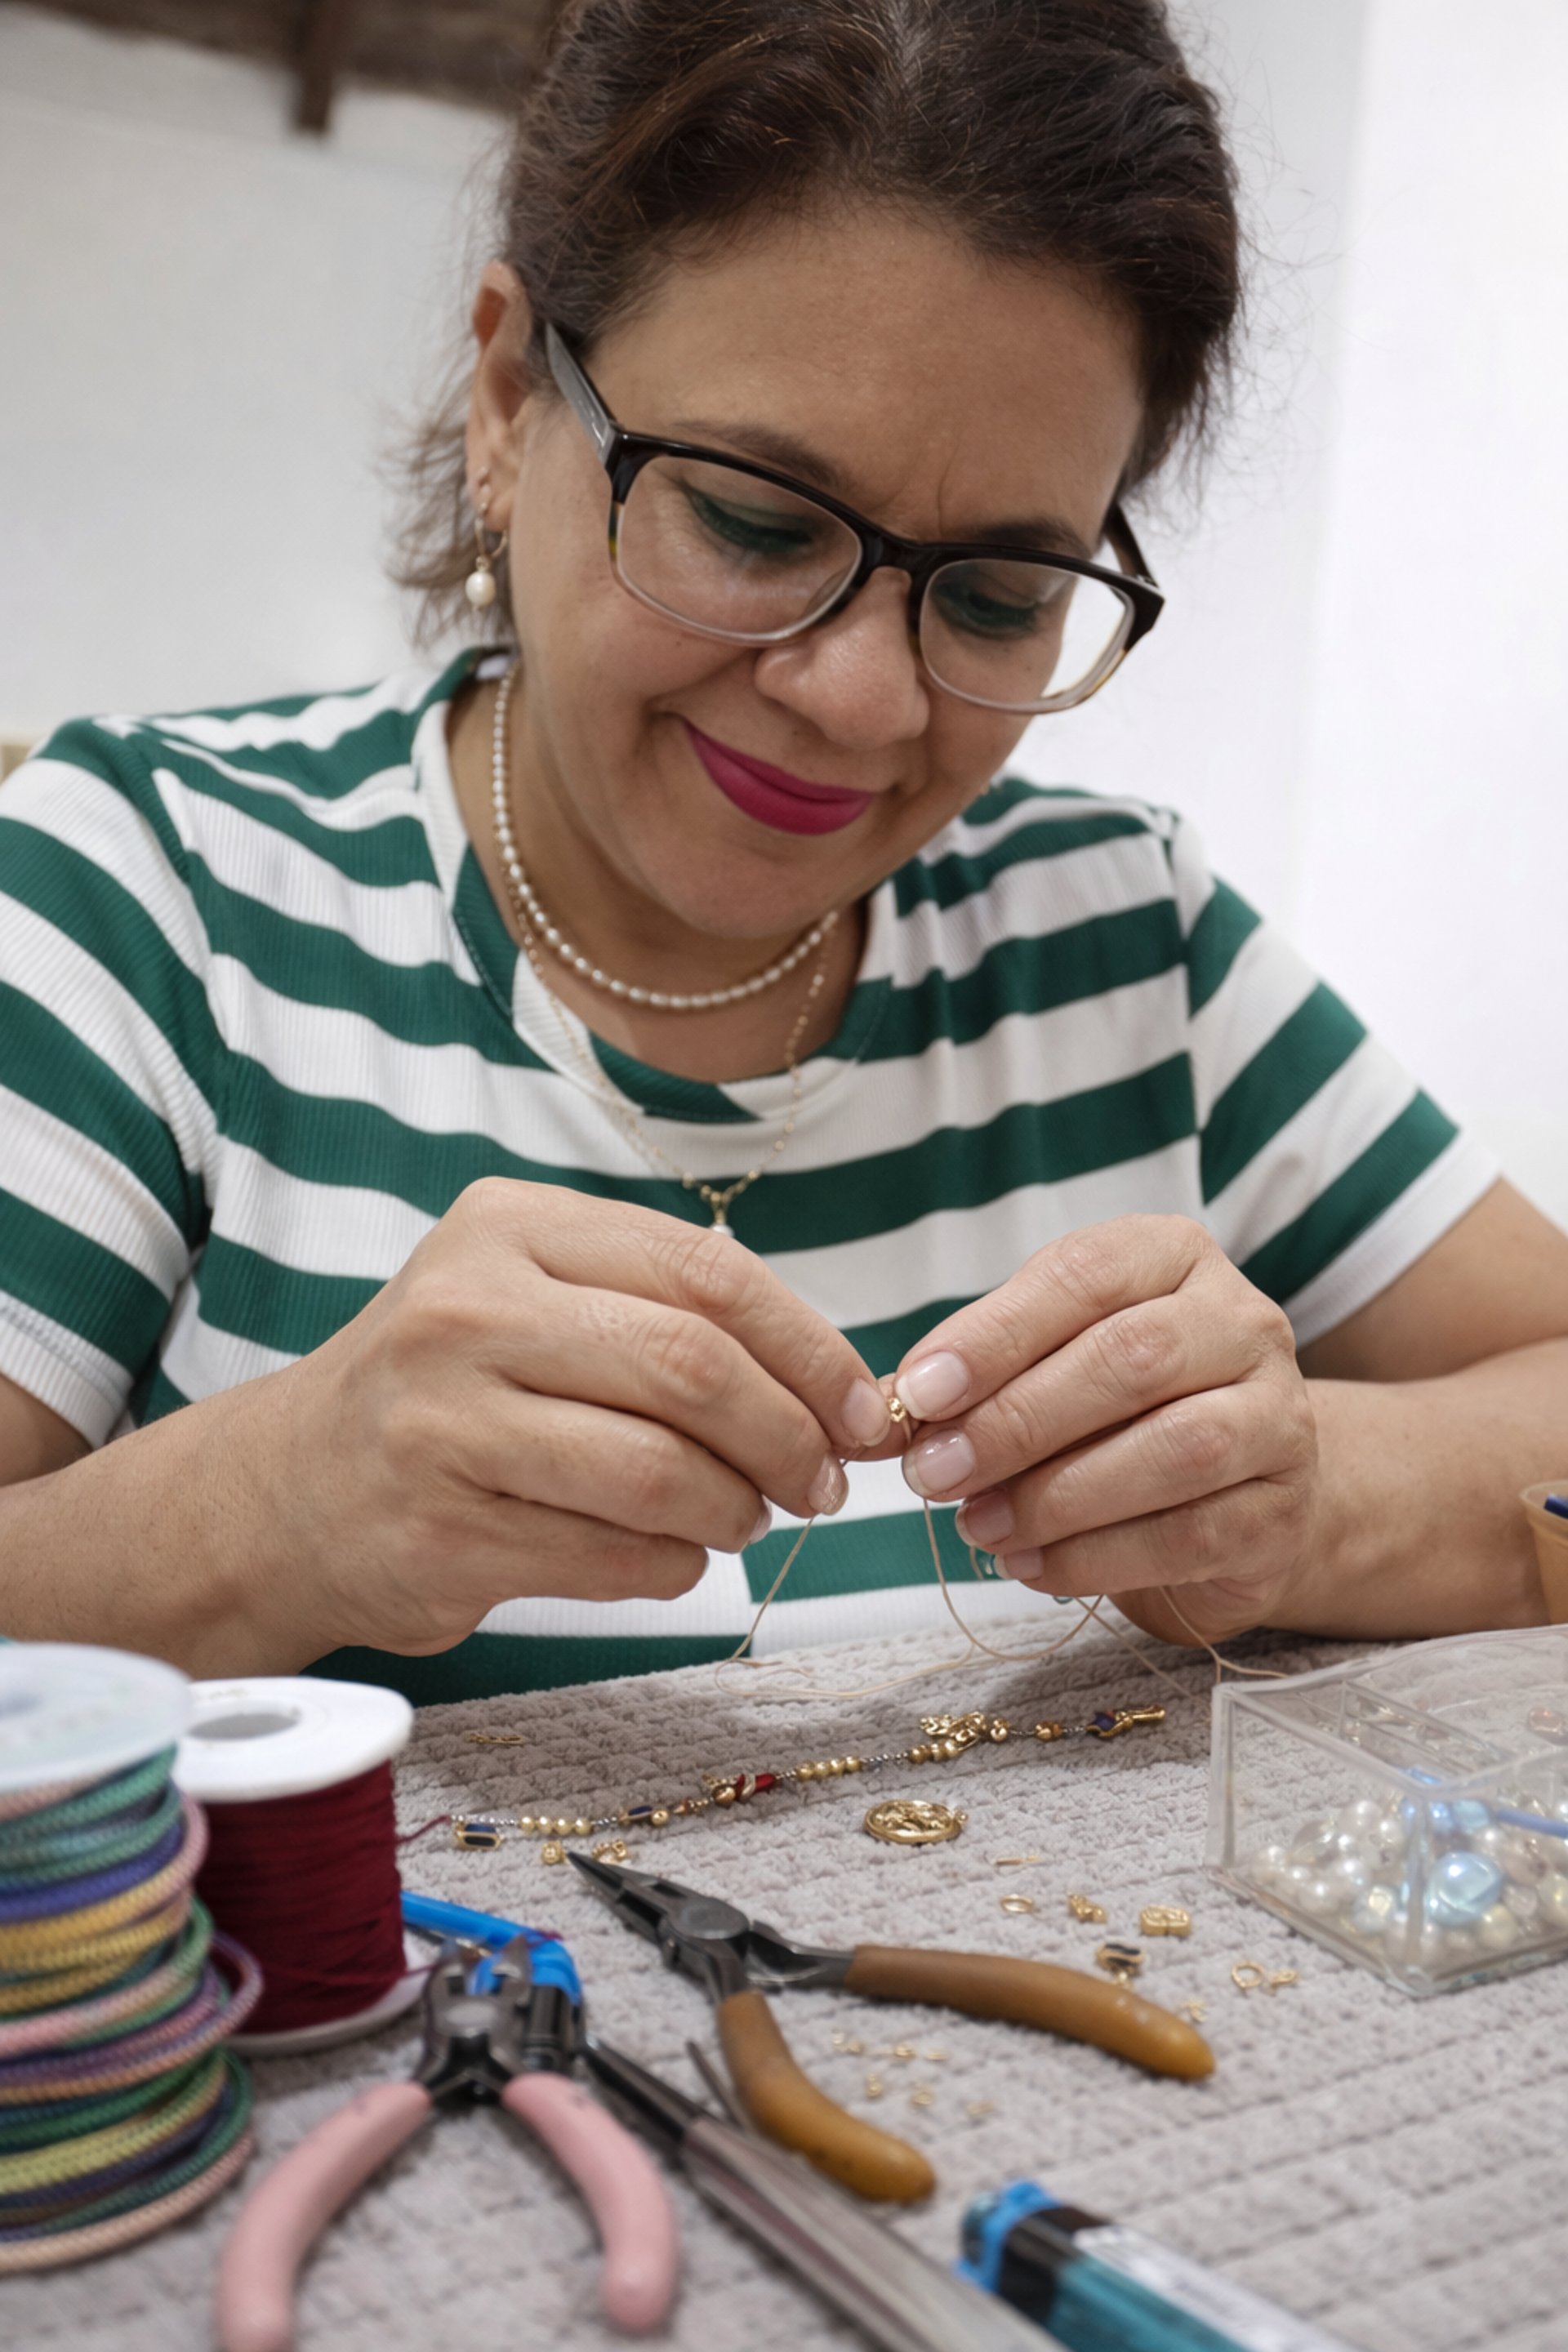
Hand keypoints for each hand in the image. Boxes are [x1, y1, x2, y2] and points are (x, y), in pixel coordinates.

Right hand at [260, 1180, 887, 1658]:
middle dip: (788, 1437)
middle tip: (822, 1482)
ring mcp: (445, 1425)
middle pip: (692, 1370)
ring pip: (659, 1473)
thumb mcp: (535, 1296)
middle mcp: (468, 1311)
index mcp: (510, 1228)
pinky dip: (673, 1567)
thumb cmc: (452, 1389)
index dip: (809, 1349)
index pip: (706, 1274)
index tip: (862, 1409)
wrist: (289, 1491)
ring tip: (741, 1517)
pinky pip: (612, 1557)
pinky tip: (670, 1556)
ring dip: (734, 1510)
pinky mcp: (440, 1533)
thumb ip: (667, 1313)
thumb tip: (839, 1393)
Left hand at [889, 1216, 1317, 1646]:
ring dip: (1056, 1496)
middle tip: (934, 1473)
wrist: (1236, 1493)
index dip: (996, 1334)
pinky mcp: (1283, 1512)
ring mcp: (1279, 1418)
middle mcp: (1244, 1324)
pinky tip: (1031, 1566)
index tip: (920, 1392)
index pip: (1085, 1275)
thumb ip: (976, 1376)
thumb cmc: (1119, 1414)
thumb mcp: (1048, 1364)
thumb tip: (878, 1413)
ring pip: (1174, 1449)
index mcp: (1174, 1258)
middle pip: (1130, 1359)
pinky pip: (1190, 1535)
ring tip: (978, 1525)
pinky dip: (1096, 1557)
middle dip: (1016, 1420)